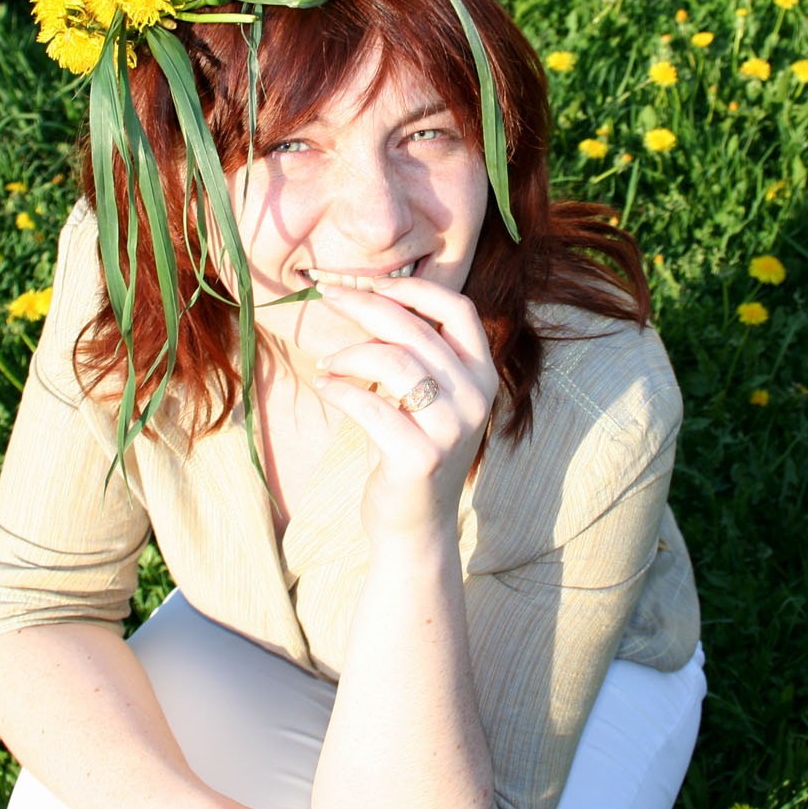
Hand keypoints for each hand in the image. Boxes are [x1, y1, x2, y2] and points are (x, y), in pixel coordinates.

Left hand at [311, 276, 498, 544]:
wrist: (415, 524)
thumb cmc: (409, 447)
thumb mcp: (423, 395)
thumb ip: (413, 353)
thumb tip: (364, 298)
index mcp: (482, 376)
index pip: (458, 309)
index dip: (414, 289)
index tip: (371, 284)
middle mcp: (476, 398)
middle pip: (415, 329)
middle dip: (364, 306)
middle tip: (328, 297)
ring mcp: (452, 429)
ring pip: (392, 361)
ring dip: (348, 354)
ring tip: (326, 364)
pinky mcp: (420, 457)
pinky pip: (369, 406)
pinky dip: (339, 390)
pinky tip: (325, 386)